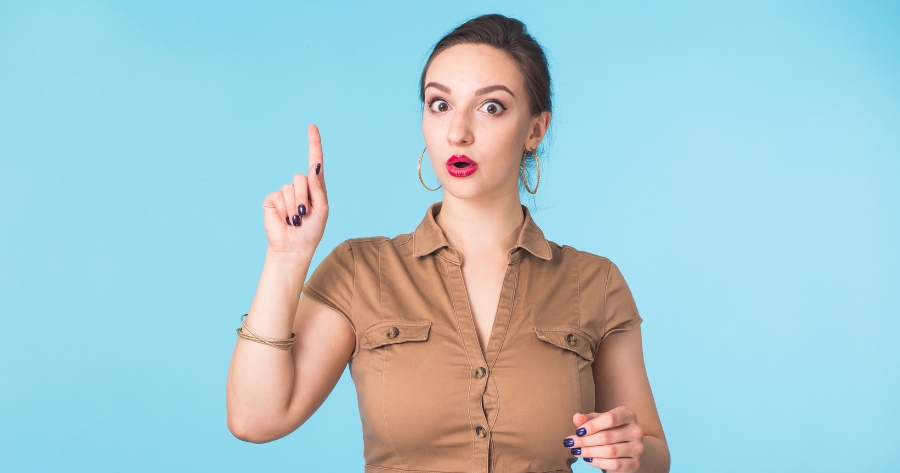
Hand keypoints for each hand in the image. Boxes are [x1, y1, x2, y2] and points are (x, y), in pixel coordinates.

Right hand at [262, 124, 328, 255]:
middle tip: (304, 215)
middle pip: (301, 178)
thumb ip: (318, 188)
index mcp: (315, 187)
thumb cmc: (311, 230)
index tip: (312, 127)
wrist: (294, 247)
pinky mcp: (272, 200)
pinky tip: (285, 219)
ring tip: (296, 220)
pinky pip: (278, 196)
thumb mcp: (322, 209)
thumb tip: (314, 167)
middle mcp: (300, 187)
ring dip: (295, 207)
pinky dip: (284, 210)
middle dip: (304, 198)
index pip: (315, 162)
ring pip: (290, 188)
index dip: (313, 144)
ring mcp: (285, 193)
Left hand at [563, 407, 643, 471]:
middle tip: (571, 443)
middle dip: (586, 441)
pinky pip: (615, 464)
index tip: (578, 432)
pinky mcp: (635, 462)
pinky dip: (598, 462)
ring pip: (610, 451)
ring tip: (577, 451)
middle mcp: (636, 430)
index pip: (610, 418)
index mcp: (627, 415)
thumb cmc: (610, 429)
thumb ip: (588, 419)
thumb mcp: (599, 421)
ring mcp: (637, 447)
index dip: (592, 425)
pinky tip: (588, 459)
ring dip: (590, 452)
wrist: (628, 447)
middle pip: (607, 436)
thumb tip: (576, 417)